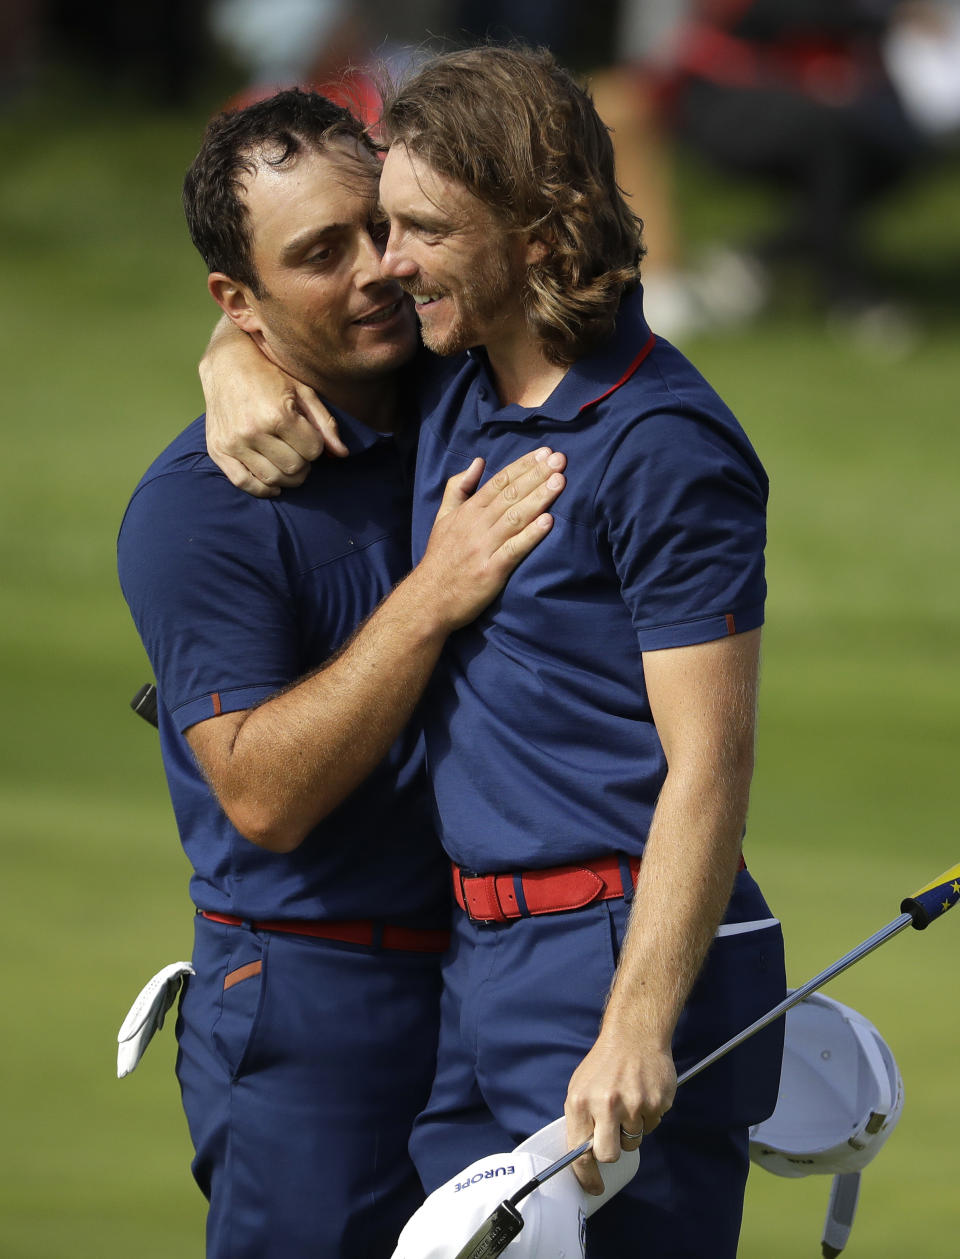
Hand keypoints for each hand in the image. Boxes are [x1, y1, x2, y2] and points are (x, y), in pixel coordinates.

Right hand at [201, 345, 345, 497]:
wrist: (225, 363)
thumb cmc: (270, 375)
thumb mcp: (303, 391)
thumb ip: (324, 423)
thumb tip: (342, 454)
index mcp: (277, 414)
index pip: (313, 451)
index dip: (316, 445)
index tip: (309, 436)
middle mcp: (252, 431)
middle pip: (294, 469)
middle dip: (304, 462)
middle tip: (299, 449)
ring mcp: (233, 442)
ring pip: (273, 479)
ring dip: (287, 477)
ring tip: (287, 461)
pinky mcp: (218, 450)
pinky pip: (243, 483)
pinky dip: (262, 489)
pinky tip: (273, 484)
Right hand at [412, 447, 565, 630]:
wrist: (428, 598)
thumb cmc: (440, 558)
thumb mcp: (442, 517)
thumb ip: (458, 488)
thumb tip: (478, 462)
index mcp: (468, 511)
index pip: (499, 482)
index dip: (524, 466)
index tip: (545, 453)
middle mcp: (476, 525)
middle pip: (511, 495)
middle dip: (537, 475)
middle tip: (560, 460)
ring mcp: (484, 548)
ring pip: (515, 517)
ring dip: (539, 498)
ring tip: (560, 482)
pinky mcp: (491, 571)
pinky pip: (514, 549)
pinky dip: (531, 535)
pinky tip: (549, 521)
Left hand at [564, 1023, 676, 1195]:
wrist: (634, 1035)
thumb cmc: (604, 1063)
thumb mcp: (580, 1086)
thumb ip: (581, 1119)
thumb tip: (581, 1154)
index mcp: (581, 1101)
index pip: (580, 1152)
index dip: (586, 1175)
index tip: (593, 1187)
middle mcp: (606, 1104)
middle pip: (609, 1155)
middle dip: (612, 1151)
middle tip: (614, 1135)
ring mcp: (634, 1104)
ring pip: (632, 1142)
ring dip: (631, 1130)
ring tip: (628, 1102)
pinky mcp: (656, 1103)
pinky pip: (651, 1126)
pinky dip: (647, 1116)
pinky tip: (642, 1094)